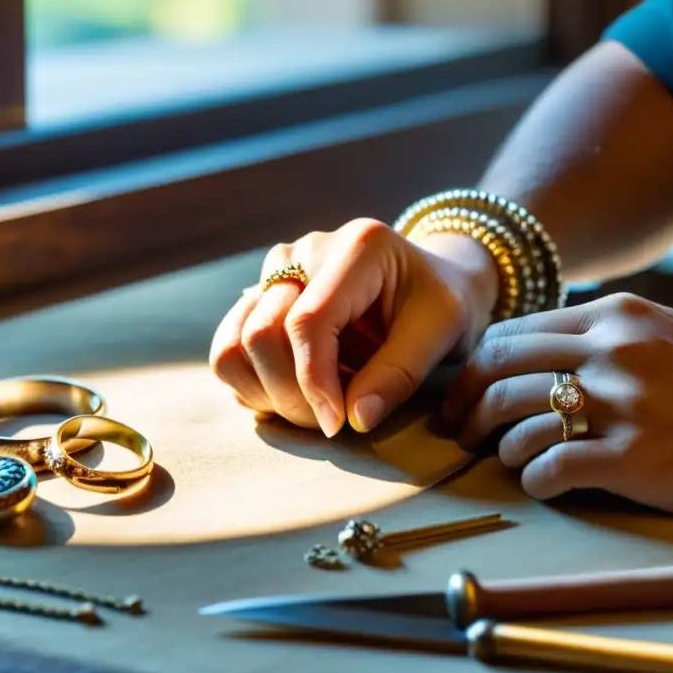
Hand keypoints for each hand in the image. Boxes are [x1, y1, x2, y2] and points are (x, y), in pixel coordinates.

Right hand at [209, 218, 495, 436]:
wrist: (434, 282)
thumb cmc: (442, 305)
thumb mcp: (443, 333)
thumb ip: (400, 374)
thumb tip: (355, 420)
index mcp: (358, 247)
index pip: (308, 321)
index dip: (314, 382)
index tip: (338, 425)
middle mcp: (305, 250)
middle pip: (262, 334)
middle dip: (293, 395)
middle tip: (335, 420)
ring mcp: (277, 271)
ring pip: (234, 345)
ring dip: (269, 392)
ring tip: (319, 404)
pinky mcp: (260, 296)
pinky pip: (229, 350)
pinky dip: (257, 384)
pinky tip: (300, 390)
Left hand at [440, 292, 672, 518]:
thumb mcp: (665, 332)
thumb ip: (601, 334)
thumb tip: (533, 353)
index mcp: (614, 315)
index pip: (510, 333)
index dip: (474, 367)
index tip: (463, 393)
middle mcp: (611, 350)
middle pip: (499, 371)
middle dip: (466, 404)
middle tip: (458, 431)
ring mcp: (622, 405)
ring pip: (516, 420)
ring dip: (499, 445)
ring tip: (506, 458)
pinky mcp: (635, 460)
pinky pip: (550, 468)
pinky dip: (533, 479)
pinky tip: (542, 483)